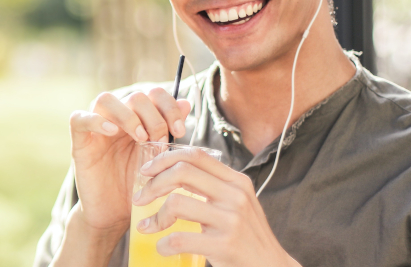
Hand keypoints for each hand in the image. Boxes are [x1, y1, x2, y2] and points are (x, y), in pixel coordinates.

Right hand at [68, 87, 191, 232]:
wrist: (115, 215)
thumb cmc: (138, 187)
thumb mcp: (159, 159)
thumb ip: (169, 131)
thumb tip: (186, 103)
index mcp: (138, 120)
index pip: (153, 95)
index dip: (169, 106)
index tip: (180, 130)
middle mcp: (117, 120)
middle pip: (134, 96)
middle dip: (154, 116)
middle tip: (160, 142)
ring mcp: (96, 130)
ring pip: (105, 100)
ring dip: (128, 115)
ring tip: (141, 138)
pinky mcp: (80, 143)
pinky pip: (78, 119)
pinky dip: (95, 120)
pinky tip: (112, 132)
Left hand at [131, 148, 299, 266]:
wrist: (271, 265)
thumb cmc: (247, 235)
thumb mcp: (238, 203)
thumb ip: (214, 187)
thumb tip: (174, 173)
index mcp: (236, 181)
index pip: (195, 155)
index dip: (165, 159)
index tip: (146, 171)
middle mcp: (235, 195)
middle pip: (181, 172)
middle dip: (152, 185)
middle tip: (139, 199)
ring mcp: (231, 219)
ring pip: (176, 204)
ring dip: (154, 217)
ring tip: (147, 227)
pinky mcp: (224, 244)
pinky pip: (180, 239)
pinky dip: (163, 244)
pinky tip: (163, 247)